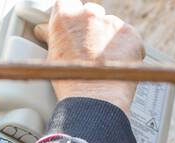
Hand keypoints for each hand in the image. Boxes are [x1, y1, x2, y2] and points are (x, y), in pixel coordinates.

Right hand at [33, 0, 143, 114]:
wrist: (94, 100)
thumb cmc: (69, 82)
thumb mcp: (51, 56)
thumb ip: (52, 37)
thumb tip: (43, 30)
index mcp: (66, 15)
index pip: (68, 5)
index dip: (71, 20)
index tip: (72, 31)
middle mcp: (89, 13)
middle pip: (91, 13)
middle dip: (91, 28)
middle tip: (88, 51)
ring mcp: (112, 22)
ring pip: (110, 25)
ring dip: (108, 39)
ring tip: (103, 63)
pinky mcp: (131, 34)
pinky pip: (128, 38)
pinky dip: (124, 49)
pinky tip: (116, 66)